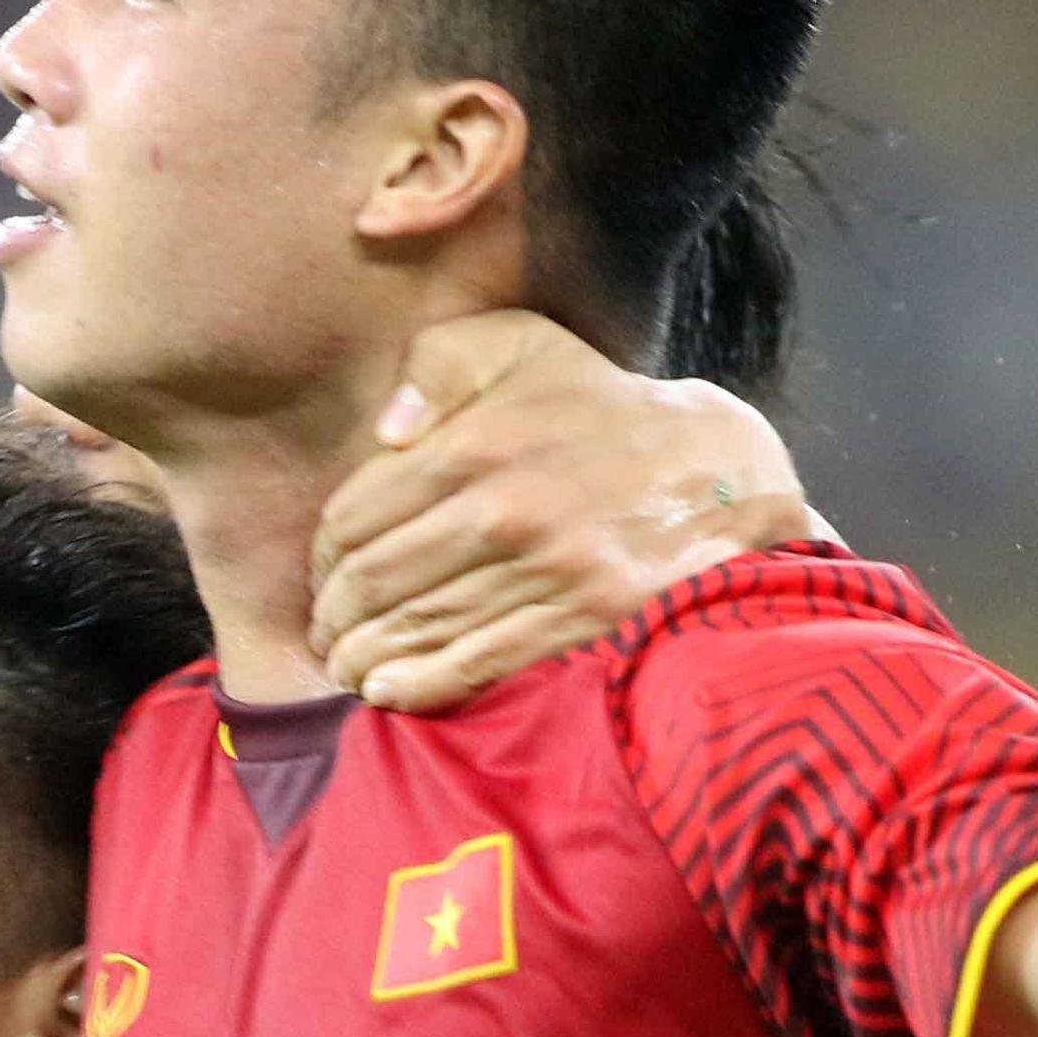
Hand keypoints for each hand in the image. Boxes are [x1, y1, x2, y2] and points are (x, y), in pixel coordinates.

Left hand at [310, 309, 826, 711]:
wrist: (715, 469)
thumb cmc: (599, 406)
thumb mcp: (521, 345)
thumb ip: (439, 364)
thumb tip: (385, 433)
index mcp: (472, 446)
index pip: (354, 517)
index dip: (322, 555)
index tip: (322, 571)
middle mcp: (500, 512)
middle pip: (374, 582)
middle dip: (332, 614)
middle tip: (324, 629)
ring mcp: (540, 573)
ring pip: (415, 630)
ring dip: (362, 657)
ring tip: (344, 665)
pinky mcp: (576, 621)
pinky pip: (474, 664)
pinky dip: (418, 684)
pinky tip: (385, 691)